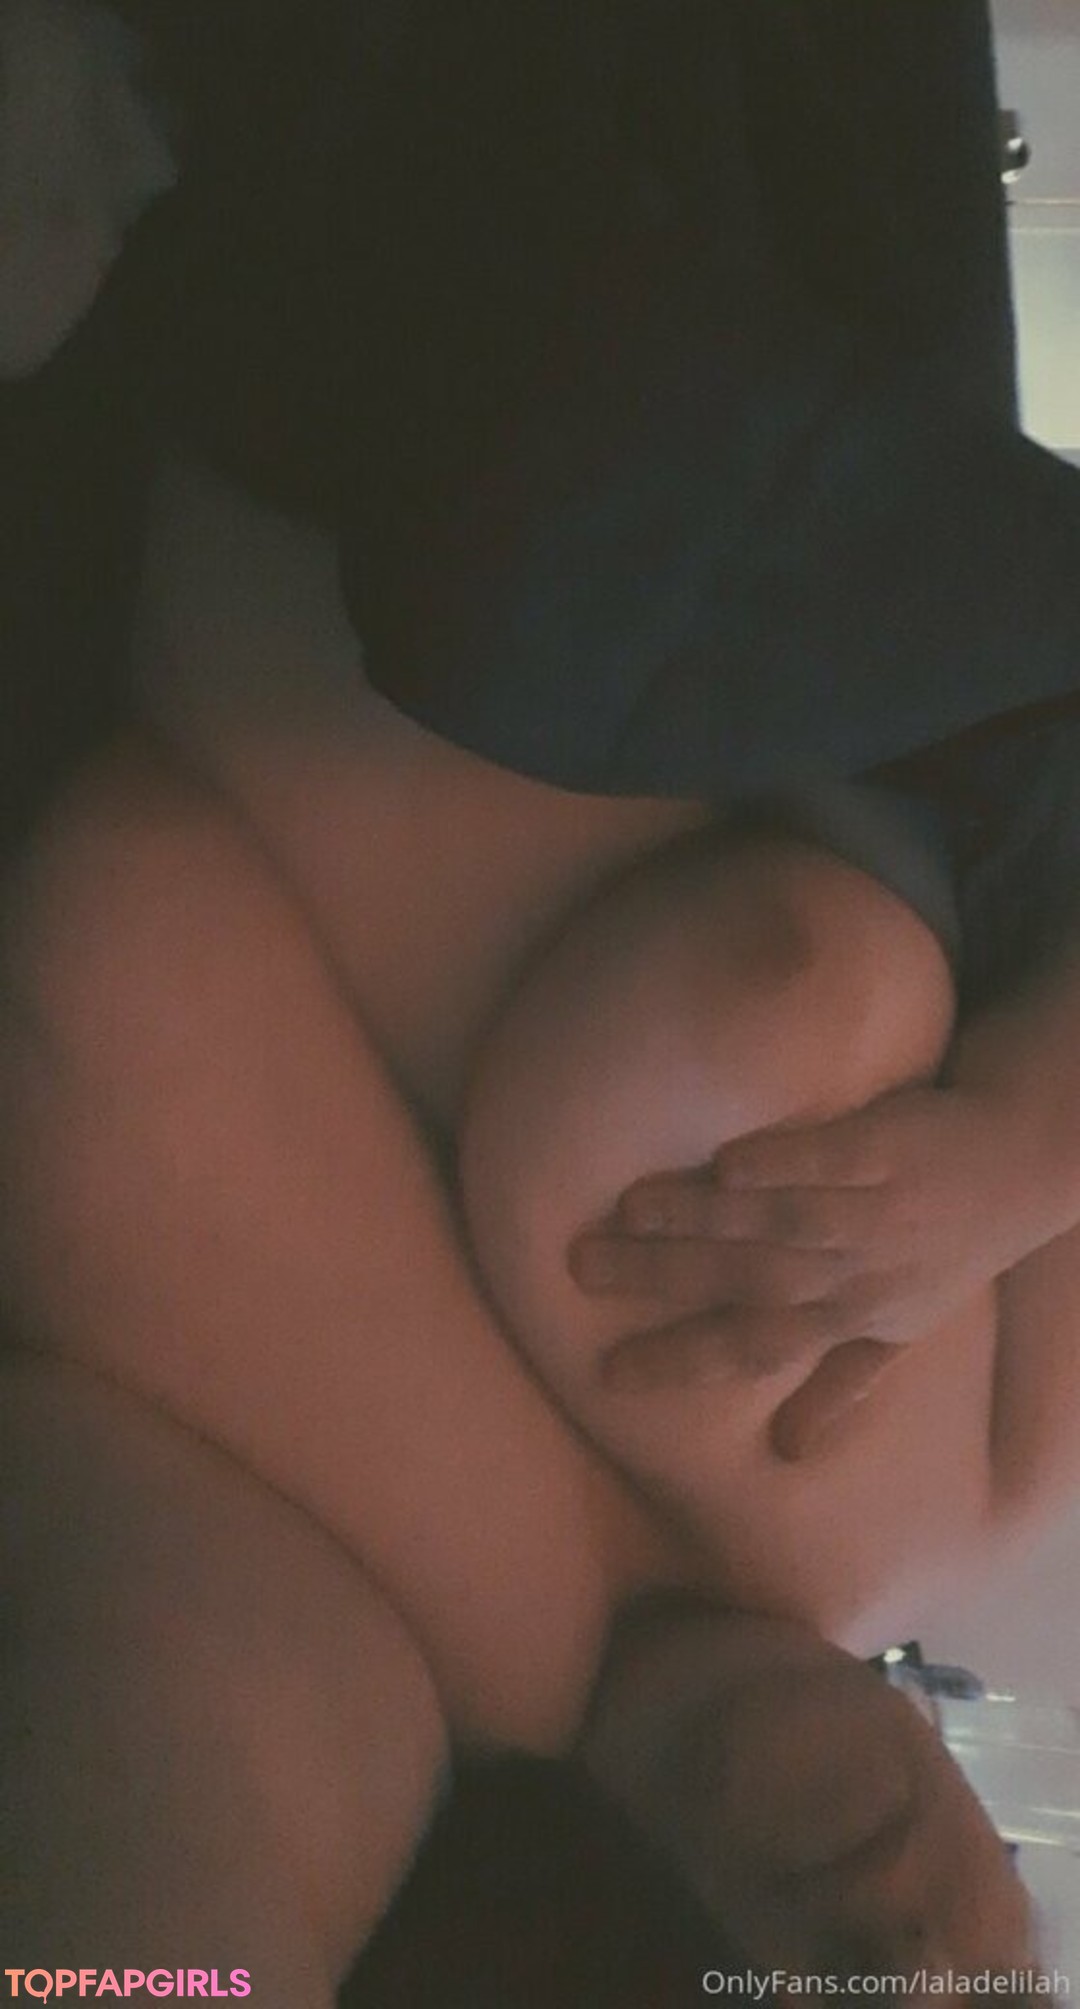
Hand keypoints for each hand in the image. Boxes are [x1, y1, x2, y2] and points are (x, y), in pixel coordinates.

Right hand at [569, 1083, 1044, 1382]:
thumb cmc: (948, 1246)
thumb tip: (788, 1452)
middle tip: (582, 1265)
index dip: (682, 1361)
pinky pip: (834, 1160)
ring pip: (784, 1223)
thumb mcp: (904, 1328)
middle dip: (663, 1279)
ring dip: (706, 1219)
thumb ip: (843, 1380)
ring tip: (628, 1209)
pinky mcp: (892, 1148)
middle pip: (753, 1283)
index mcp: (851, 1316)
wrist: (1025, 1161)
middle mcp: (860, 1273)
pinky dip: (784, 1163)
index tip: (605, 1371)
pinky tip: (727, 1163)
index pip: (755, 1346)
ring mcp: (878, 1211)